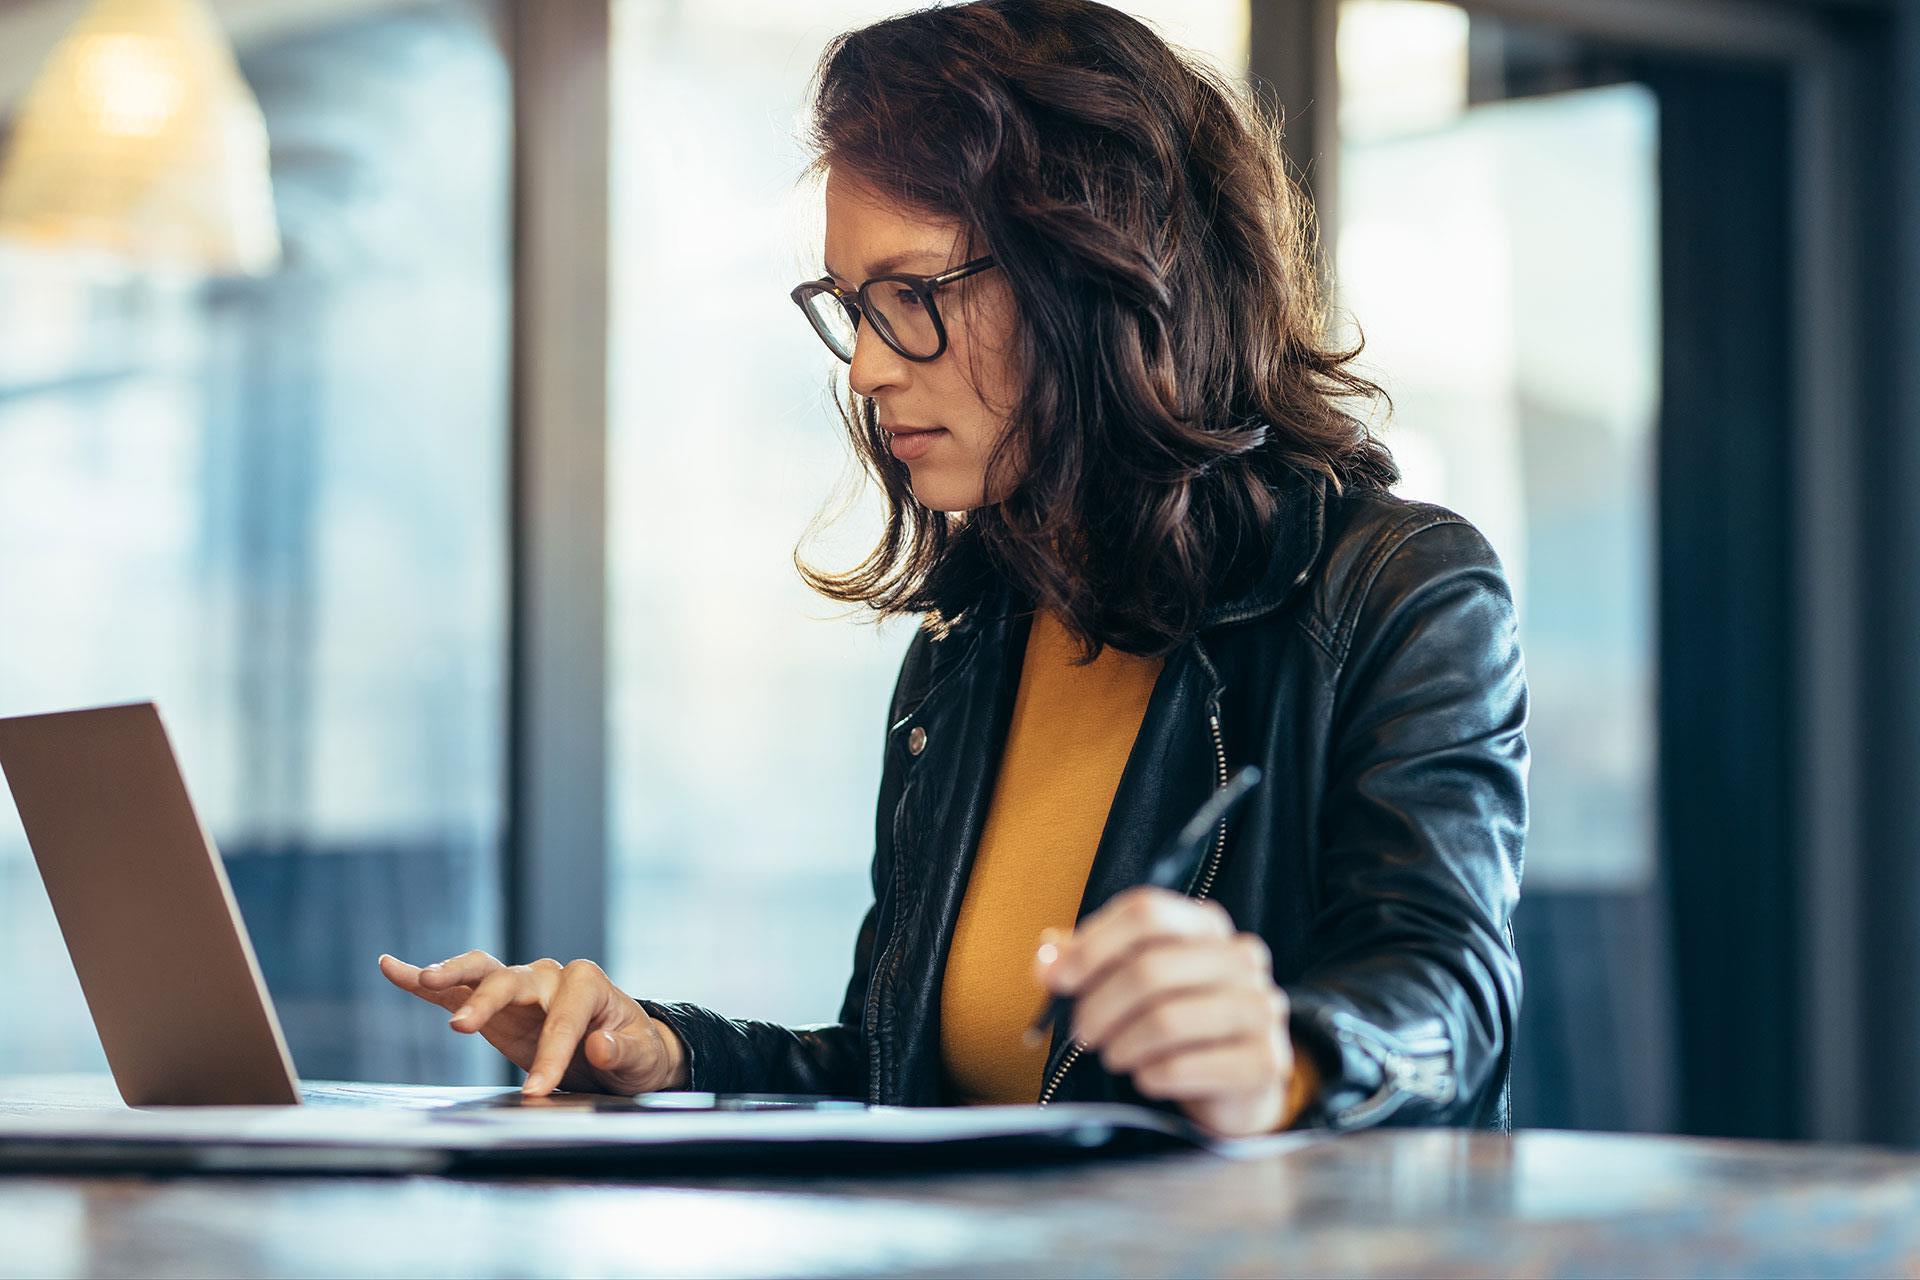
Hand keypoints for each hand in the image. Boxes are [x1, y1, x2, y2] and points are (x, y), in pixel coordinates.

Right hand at [377, 951, 687, 1095]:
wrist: (625, 1054)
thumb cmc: (636, 1053)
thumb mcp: (643, 1058)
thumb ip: (624, 1050)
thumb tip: (599, 1044)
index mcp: (586, 984)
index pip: (563, 1017)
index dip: (551, 1053)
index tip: (538, 1091)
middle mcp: (549, 977)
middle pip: (511, 979)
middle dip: (488, 1002)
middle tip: (464, 1028)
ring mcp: (519, 989)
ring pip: (480, 973)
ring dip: (451, 975)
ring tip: (422, 979)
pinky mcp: (494, 1008)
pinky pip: (456, 991)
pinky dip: (422, 980)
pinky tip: (391, 967)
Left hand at [1033, 886, 1298, 1137]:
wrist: (1236, 1085)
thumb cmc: (1176, 1023)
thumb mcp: (1131, 980)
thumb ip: (1087, 961)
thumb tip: (1046, 959)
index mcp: (1207, 924)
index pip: (1145, 911)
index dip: (1092, 945)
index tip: (1058, 979)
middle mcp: (1241, 957)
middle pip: (1149, 968)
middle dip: (1099, 1006)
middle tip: (1082, 1033)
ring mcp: (1260, 1007)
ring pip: (1166, 1019)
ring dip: (1122, 1044)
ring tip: (1114, 1055)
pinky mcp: (1264, 1060)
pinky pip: (1184, 1065)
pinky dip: (1150, 1075)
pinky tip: (1147, 1078)